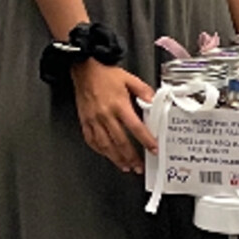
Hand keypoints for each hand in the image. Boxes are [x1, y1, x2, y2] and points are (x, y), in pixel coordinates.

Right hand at [74, 59, 157, 174]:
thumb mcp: (130, 79)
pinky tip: (107, 155)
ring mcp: (94, 120)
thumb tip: (154, 102)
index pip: (135, 127)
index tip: (153, 149)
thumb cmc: (105, 75)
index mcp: (119, 105)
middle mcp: (106, 115)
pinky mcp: (85, 122)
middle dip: (131, 157)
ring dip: (116, 158)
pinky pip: (92, 141)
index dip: (146, 140)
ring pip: (106, 145)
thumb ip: (144, 91)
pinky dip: (100, 151)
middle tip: (138, 167)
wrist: (85, 70)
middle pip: (120, 141)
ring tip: (125, 167)